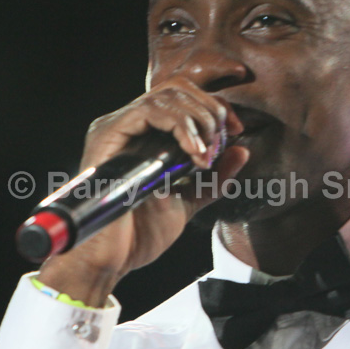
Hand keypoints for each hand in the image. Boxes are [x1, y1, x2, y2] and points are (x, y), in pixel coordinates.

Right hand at [36, 77, 247, 304]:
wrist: (111, 259)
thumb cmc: (140, 234)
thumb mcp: (189, 201)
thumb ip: (214, 178)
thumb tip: (242, 151)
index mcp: (145, 136)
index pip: (184, 99)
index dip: (215, 107)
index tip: (237, 130)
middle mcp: (129, 125)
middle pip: (178, 89)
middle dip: (210, 110)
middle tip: (220, 142)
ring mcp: (116, 128)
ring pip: (166, 95)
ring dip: (197, 119)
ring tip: (206, 153)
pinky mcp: (108, 135)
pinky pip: (148, 111)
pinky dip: (179, 126)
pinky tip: (194, 152)